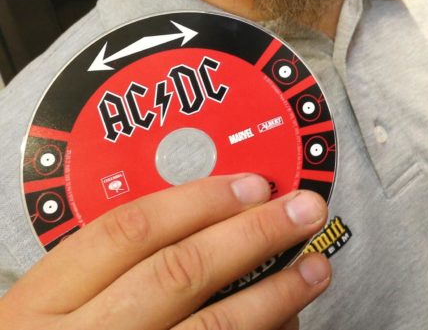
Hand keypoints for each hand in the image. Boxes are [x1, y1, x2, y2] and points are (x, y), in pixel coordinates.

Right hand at [0, 174, 330, 329]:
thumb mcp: (48, 312)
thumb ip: (108, 270)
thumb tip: (212, 218)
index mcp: (40, 305)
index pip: (127, 232)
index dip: (200, 200)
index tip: (253, 184)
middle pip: (178, 273)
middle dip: (252, 235)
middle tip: (303, 211)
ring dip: (274, 295)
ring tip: (314, 268)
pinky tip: (288, 323)